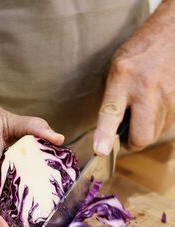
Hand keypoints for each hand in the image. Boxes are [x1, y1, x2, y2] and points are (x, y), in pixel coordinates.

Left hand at [94, 0, 174, 154]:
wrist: (172, 34)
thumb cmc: (138, 54)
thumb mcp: (116, 71)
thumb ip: (111, 100)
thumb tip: (107, 133)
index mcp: (123, 79)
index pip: (111, 112)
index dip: (105, 135)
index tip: (100, 150)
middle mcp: (146, 90)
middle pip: (142, 135)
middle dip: (132, 143)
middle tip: (126, 135)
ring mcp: (167, 96)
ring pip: (155, 133)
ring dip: (145, 132)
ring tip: (139, 115)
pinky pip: (167, 124)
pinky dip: (157, 124)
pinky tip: (152, 110)